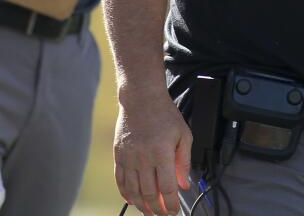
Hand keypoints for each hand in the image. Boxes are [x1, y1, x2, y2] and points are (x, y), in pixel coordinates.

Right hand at [115, 91, 191, 215]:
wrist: (141, 98)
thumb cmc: (165, 114)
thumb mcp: (184, 135)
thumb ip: (185, 162)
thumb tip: (184, 185)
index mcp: (162, 153)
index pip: (167, 188)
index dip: (171, 204)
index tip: (174, 211)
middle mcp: (143, 158)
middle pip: (149, 194)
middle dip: (157, 209)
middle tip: (163, 215)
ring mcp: (129, 157)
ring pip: (133, 191)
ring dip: (142, 206)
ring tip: (149, 212)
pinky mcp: (119, 155)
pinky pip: (120, 180)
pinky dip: (126, 194)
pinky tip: (133, 200)